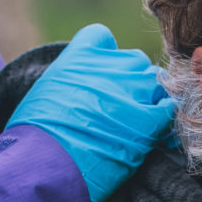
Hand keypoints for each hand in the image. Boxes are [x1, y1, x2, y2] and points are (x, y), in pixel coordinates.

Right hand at [3, 24, 175, 201]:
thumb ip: (66, 82)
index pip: (101, 37)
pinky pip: (167, 109)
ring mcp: (130, 90)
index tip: (102, 74)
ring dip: (150, 99)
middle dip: (131, 81)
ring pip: (155, 82)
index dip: (105, 56)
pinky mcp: (146, 120)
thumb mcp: (42, 94)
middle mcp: (108, 66)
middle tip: (122, 106)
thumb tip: (72, 92)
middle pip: (134, 61)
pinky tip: (156, 131)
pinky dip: (164, 118)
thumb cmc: (34, 136)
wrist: (43, 164)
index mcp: (77, 57)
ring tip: (139, 121)